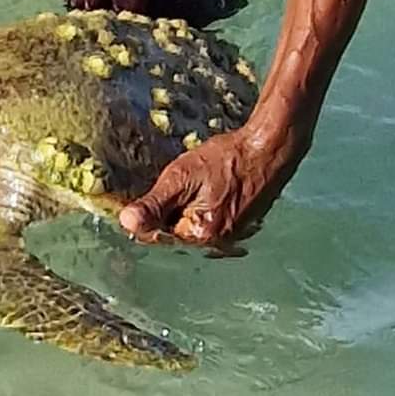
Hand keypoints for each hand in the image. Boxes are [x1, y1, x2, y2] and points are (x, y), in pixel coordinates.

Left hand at [118, 126, 308, 245]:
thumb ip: (154, 204)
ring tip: (199, 184)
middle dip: (170, 211)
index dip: (148, 212)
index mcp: (199, 236)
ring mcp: (231, 239)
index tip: (153, 190)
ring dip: (188, 209)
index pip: (157, 235)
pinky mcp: (240, 228)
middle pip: (176, 234)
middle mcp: (216, 246)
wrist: (269, 149)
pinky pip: (211, 223)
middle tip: (180, 183)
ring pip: (194, 228)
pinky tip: (212, 189)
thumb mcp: (182, 176)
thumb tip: (126, 224)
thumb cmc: (227, 160)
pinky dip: (205, 208)